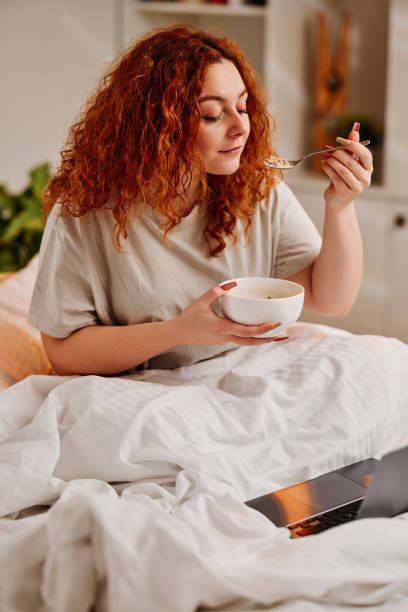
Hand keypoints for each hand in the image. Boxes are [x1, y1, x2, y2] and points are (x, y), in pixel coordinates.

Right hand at [171, 282, 286, 346]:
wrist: (177, 334)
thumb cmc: (188, 318)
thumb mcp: (201, 302)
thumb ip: (216, 292)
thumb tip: (232, 284)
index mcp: (223, 328)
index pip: (247, 331)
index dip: (262, 329)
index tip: (274, 324)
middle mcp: (226, 338)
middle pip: (252, 342)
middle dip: (268, 339)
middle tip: (283, 334)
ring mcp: (224, 341)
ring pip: (247, 343)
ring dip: (261, 340)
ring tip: (274, 335)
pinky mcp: (221, 341)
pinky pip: (239, 340)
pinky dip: (250, 338)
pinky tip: (256, 332)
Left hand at [321, 122, 372, 208]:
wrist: (338, 199)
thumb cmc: (343, 179)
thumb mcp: (348, 162)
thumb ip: (351, 148)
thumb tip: (355, 130)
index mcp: (369, 169)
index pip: (365, 154)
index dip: (353, 145)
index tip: (340, 140)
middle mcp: (366, 178)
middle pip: (352, 162)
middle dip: (338, 154)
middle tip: (328, 150)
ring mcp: (357, 187)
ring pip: (343, 170)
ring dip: (332, 161)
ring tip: (325, 157)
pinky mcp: (345, 192)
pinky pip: (335, 177)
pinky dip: (328, 168)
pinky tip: (324, 164)